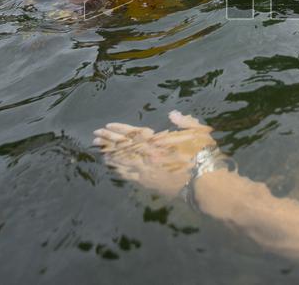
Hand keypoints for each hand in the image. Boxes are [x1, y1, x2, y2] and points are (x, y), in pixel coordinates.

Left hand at [94, 111, 216, 196]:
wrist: (204, 184)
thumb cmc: (203, 156)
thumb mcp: (198, 133)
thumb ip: (184, 122)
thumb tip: (172, 114)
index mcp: (158, 142)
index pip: (133, 133)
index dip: (119, 129)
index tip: (107, 126)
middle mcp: (148, 156)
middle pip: (123, 146)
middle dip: (108, 139)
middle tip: (95, 135)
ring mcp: (147, 171)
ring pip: (122, 161)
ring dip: (109, 154)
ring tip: (98, 149)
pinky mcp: (149, 184)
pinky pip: (129, 175)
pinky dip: (118, 169)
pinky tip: (112, 167)